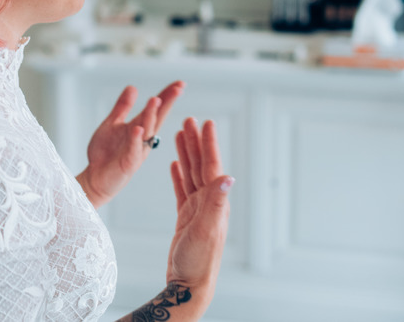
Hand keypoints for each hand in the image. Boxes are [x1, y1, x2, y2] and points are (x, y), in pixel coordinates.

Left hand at [77, 81, 182, 206]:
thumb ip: (123, 107)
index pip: (156, 110)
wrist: (95, 177)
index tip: (180, 84)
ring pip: (147, 132)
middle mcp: (143, 139)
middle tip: (178, 88)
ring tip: (155, 100)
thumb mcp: (113, 124)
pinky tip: (137, 129)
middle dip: (167, 103)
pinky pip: (133, 150)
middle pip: (157, 118)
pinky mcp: (128, 163)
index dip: (167, 97)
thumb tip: (133, 87)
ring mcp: (137, 151)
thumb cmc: (106, 152)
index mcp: (139, 128)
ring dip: (151, 116)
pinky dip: (135, 139)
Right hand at [166, 118, 232, 301]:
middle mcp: (209, 203)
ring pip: (191, 174)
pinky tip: (175, 165)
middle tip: (189, 120)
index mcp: (215, 203)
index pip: (211, 166)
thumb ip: (215, 203)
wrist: (189, 284)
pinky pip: (182, 190)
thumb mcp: (206, 230)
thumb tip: (228, 177)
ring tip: (180, 135)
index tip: (205, 123)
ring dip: (187, 154)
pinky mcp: (187, 217)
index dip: (208, 144)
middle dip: (195, 142)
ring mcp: (197, 210)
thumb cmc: (198, 261)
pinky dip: (179, 175)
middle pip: (201, 165)